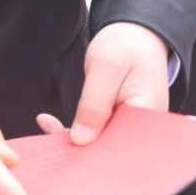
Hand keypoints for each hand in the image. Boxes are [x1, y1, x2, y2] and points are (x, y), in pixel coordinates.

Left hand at [37, 23, 168, 144]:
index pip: (127, 150)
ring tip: (46, 130)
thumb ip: (94, 104)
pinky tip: (47, 122)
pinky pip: (93, 136)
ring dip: (72, 144)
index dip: (99, 159)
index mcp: (149, 116)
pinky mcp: (114, 125)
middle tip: (49, 146)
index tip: (70, 155)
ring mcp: (128, 129)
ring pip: (99, 147)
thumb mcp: (106, 68)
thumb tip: (80, 141)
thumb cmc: (125, 47)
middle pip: (112, 153)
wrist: (133, 36)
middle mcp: (142, 130)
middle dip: (81, 155)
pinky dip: (71, 132)